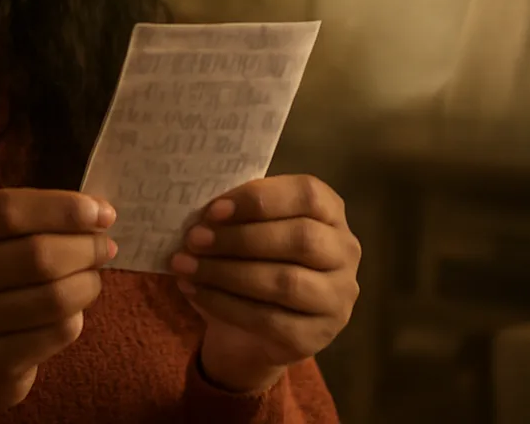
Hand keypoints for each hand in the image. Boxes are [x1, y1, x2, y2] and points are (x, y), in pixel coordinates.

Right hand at [0, 188, 117, 422]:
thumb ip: (15, 221)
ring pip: (54, 297)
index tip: (102, 211)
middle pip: (38, 255)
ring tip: (92, 276)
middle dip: (86, 247)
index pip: (9, 210)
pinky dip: (75, 316)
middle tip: (105, 246)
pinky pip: (55, 334)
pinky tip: (71, 310)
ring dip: (88, 282)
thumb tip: (94, 213)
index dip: (64, 207)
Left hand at [170, 175, 360, 393]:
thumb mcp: (248, 229)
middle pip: (300, 238)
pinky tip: (195, 291)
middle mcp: (344, 253)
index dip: (260, 200)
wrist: (254, 331)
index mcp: (330, 212)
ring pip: (285, 281)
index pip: (307, 195)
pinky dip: (224, 303)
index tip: (214, 210)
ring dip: (227, 272)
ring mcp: (337, 298)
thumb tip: (205, 214)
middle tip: (195, 238)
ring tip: (186, 265)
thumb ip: (237, 215)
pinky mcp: (317, 335)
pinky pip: (269, 319)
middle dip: (240, 238)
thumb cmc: (252, 262)